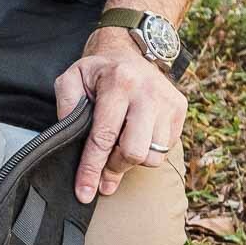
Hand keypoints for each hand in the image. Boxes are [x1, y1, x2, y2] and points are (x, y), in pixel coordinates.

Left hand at [54, 27, 187, 203]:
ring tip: (118, 147)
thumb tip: (70, 143)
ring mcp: (168, 101)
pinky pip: (165, 148)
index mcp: (119, 83)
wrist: (128, 51)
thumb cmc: (97, 71)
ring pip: (153, 155)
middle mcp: (148, 92)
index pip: (104, 137)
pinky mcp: (180, 109)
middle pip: (133, 151)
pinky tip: (134, 137)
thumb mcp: (71, 79)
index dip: (92, 169)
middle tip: (102, 169)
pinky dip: (147, 151)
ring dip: (131, 160)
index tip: (84, 193)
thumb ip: (65, 108)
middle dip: (114, 167)